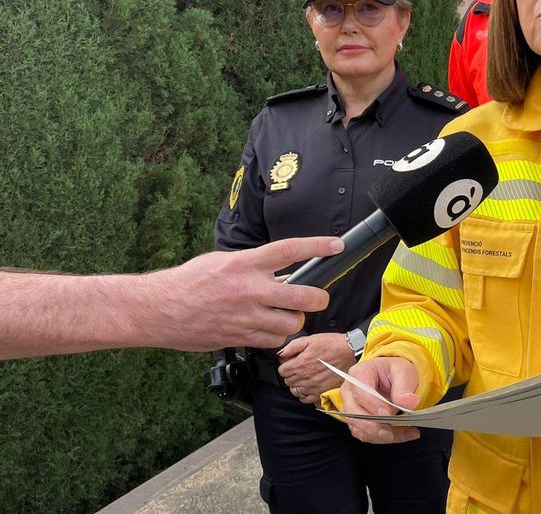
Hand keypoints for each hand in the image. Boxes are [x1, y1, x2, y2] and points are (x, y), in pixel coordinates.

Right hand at [145, 237, 339, 350]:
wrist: (157, 310)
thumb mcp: (221, 261)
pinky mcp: (240, 337)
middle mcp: (250, 289)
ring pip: (292, 323)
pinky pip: (273, 340)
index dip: (318, 246)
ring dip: (293, 320)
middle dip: (318, 299)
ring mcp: (246, 316)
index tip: (336, 246)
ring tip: (283, 314)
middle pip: (304, 297)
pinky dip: (274, 336)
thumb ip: (252, 265)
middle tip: (317, 298)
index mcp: (245, 264)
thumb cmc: (188, 282)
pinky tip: (264, 327)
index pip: (290, 251)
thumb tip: (278, 269)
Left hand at [278, 333, 354, 404]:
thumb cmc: (333, 345)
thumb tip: (281, 354)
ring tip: (305, 378)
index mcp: (300, 364)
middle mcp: (305, 377)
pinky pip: (306, 399)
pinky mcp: (321, 393)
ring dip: (297, 385)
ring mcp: (313, 387)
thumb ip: (293, 346)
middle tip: (299, 368)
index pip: (282, 370)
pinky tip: (310, 386)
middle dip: (291, 374)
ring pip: (295, 391)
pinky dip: (305, 394)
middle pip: (287, 381)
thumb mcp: (311, 339)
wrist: (352, 353)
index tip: (292, 362)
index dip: (286, 365)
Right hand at [341, 356, 421, 443]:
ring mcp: (351, 408)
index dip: (373, 405)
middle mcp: (349, 391)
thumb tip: (408, 403)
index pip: (361, 391)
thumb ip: (404, 387)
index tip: (388, 414)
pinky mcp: (357, 421)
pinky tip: (402, 434)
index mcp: (359, 374)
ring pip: (359, 428)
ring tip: (406, 432)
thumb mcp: (404, 372)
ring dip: (382, 435)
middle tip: (393, 432)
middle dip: (374, 426)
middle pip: (354, 414)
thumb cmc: (395, 372)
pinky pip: (366, 434)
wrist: (393, 378)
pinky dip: (383, 438)